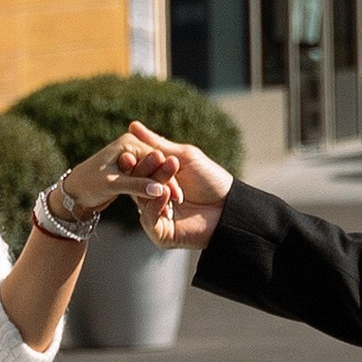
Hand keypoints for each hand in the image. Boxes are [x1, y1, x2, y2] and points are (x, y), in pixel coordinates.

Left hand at [63, 137, 181, 229]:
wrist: (74, 192)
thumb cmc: (88, 184)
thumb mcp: (112, 184)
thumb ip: (136, 186)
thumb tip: (159, 190)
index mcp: (128, 143)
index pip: (155, 158)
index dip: (166, 177)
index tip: (175, 196)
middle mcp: (132, 148)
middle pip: (157, 166)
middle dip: (168, 184)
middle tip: (180, 201)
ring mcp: (133, 159)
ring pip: (154, 174)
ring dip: (164, 189)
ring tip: (174, 206)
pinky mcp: (133, 171)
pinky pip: (149, 181)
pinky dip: (155, 192)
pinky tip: (165, 206)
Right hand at [120, 121, 233, 249]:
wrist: (229, 208)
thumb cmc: (211, 180)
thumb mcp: (184, 158)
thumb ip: (157, 144)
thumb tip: (133, 125)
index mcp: (156, 181)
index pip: (136, 169)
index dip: (134, 159)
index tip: (131, 150)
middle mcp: (152, 199)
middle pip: (137, 184)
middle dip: (147, 170)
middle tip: (159, 159)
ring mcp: (156, 217)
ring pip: (141, 200)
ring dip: (155, 186)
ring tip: (169, 178)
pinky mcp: (161, 235)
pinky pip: (148, 219)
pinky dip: (154, 206)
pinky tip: (165, 196)